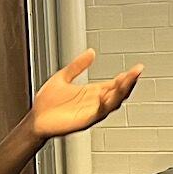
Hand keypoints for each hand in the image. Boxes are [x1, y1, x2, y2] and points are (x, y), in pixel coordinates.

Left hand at [28, 48, 142, 139]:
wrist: (35, 119)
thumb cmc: (47, 103)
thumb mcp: (63, 77)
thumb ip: (78, 65)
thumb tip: (91, 52)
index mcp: (91, 92)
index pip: (114, 84)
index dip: (126, 77)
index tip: (136, 68)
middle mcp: (94, 102)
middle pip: (118, 93)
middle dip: (129, 83)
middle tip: (137, 72)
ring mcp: (90, 112)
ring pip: (112, 103)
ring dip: (121, 92)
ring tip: (128, 80)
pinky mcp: (84, 121)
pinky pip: (98, 113)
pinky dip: (103, 105)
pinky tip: (105, 95)